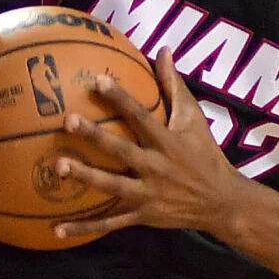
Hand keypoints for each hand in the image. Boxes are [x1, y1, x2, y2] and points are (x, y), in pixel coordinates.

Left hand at [52, 49, 244, 240]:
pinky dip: (84, 228)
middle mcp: (155, 167)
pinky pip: (110, 224)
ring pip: (112, 186)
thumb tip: (162, 50)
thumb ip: (174, 85)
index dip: (120, 97)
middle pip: (121, 151)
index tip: (97, 80)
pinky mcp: (142, 216)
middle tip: (68, 121)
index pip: (140, 116)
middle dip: (95, 136)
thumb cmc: (204, 154)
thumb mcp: (194, 119)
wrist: (221, 202)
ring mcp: (148, 194)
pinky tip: (57, 228)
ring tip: (58, 167)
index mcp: (167, 142)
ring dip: (85, 177)